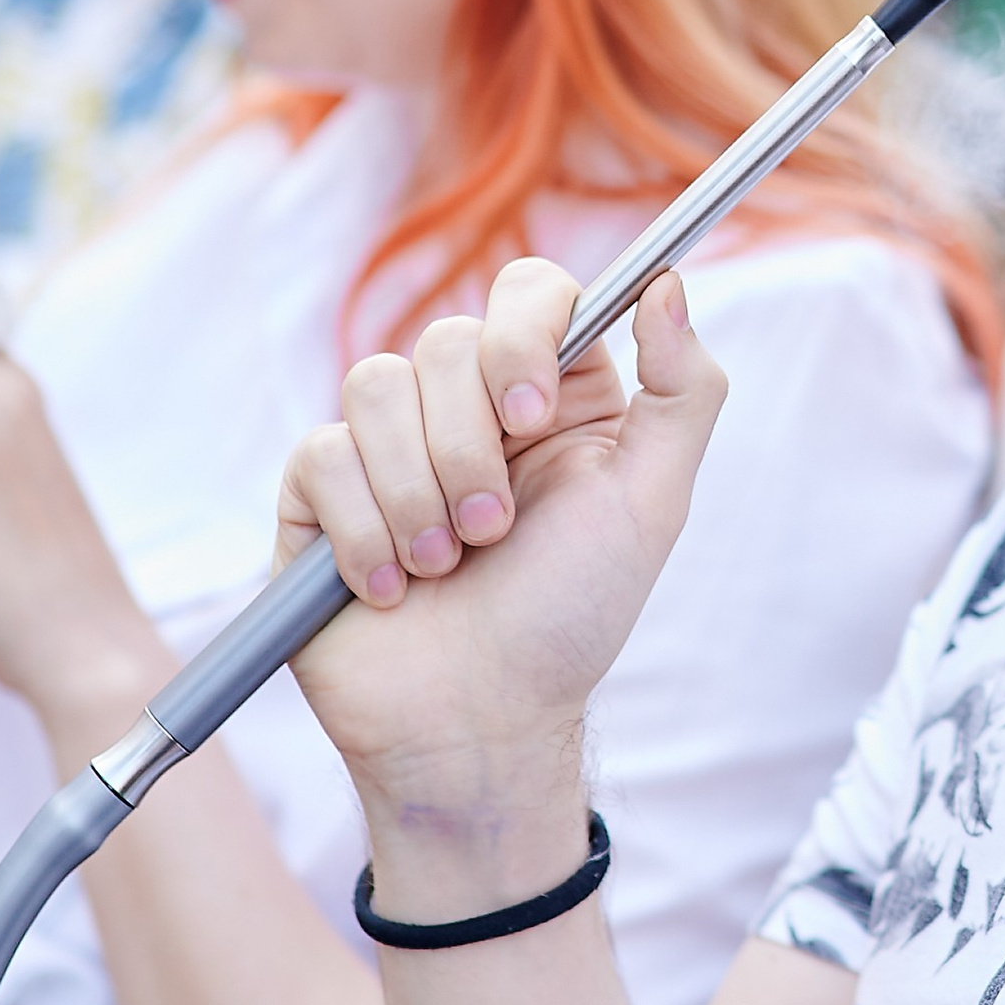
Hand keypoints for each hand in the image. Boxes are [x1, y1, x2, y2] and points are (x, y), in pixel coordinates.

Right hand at [276, 263, 725, 887]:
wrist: (479, 723)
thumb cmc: (569, 617)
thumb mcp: (652, 505)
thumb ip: (685, 391)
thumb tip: (667, 281)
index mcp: (550, 394)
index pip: (528, 290)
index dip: (522, 338)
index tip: (531, 416)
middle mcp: (464, 406)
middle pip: (443, 341)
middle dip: (470, 451)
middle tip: (494, 532)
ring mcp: (385, 445)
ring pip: (373, 387)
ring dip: (419, 495)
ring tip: (447, 565)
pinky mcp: (319, 491)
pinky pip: (322, 456)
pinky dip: (366, 532)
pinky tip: (392, 589)